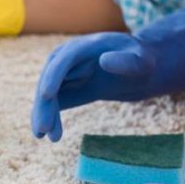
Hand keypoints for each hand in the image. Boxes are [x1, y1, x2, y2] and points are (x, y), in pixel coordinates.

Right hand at [30, 7, 184, 141]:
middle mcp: (69, 57)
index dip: (54, 75)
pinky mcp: (67, 87)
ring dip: (44, 114)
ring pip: (47, 92)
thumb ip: (127, 62)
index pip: (64, 59)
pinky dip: (50, 117)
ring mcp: (65, 72)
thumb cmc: (142, 62)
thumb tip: (104, 62)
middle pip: (50, 78)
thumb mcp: (143, 61)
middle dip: (44, 103)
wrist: (137, 69)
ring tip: (45, 137)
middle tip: (42, 129)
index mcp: (87, 46)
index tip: (48, 94)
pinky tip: (49, 135)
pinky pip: (54, 102)